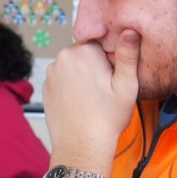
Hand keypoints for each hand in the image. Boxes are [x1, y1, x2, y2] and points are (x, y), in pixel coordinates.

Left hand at [43, 29, 140, 167]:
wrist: (81, 146)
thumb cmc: (105, 120)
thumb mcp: (127, 86)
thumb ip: (128, 55)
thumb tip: (130, 31)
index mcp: (84, 52)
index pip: (101, 41)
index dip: (110, 59)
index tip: (112, 77)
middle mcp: (64, 57)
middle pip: (85, 52)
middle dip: (95, 65)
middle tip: (104, 89)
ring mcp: (52, 72)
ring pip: (73, 65)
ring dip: (82, 74)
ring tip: (92, 97)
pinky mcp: (46, 86)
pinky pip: (62, 78)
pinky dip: (71, 85)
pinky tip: (79, 102)